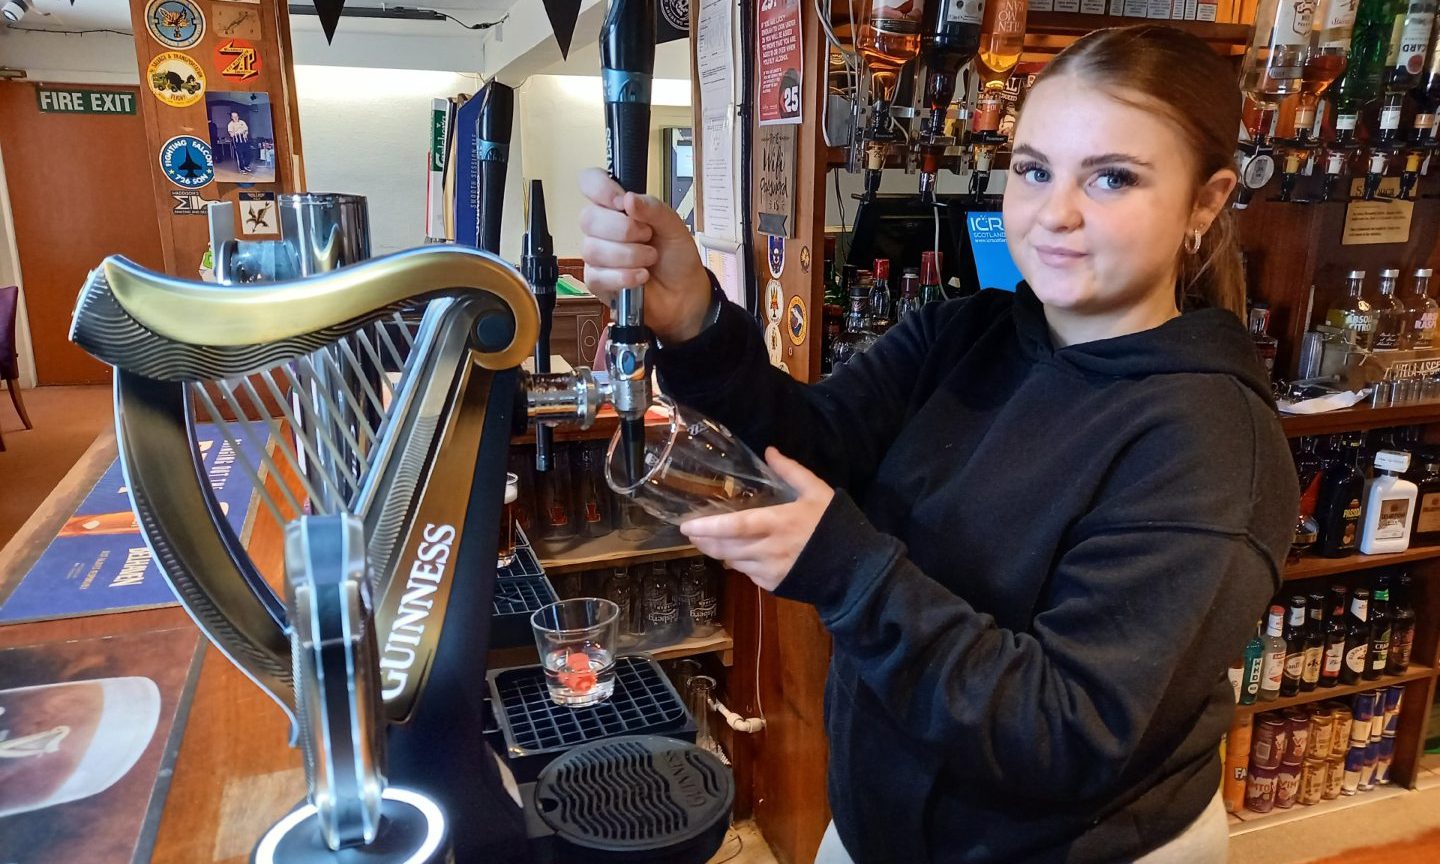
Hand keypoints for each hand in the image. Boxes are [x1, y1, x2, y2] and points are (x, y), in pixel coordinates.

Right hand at [578, 167, 711, 343]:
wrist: (684, 293)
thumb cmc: (677, 258)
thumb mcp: (674, 227)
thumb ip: (653, 209)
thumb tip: (629, 199)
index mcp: (618, 207)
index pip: (591, 182)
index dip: (600, 189)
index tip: (622, 203)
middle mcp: (603, 228)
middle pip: (588, 218)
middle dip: (623, 230)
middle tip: (647, 237)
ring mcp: (597, 255)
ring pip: (593, 248)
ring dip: (628, 255)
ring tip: (649, 259)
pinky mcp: (597, 281)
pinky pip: (598, 275)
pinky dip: (624, 276)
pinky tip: (641, 277)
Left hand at [679, 449, 833, 591]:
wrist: (855, 569)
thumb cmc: (835, 526)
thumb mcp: (817, 492)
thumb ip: (791, 471)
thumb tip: (769, 450)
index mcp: (778, 523)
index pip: (735, 526)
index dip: (708, 527)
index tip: (686, 524)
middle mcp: (769, 550)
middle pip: (725, 547)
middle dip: (704, 540)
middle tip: (690, 531)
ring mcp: (770, 571)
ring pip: (733, 562)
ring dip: (719, 551)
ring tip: (708, 540)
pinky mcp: (774, 586)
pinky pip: (747, 573)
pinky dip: (738, 563)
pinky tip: (736, 554)